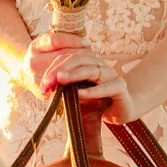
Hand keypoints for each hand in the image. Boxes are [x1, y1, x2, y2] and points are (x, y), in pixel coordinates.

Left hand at [20, 32, 136, 123]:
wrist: (124, 109)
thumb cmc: (97, 101)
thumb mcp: (76, 95)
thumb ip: (64, 90)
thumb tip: (46, 89)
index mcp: (88, 62)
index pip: (68, 56)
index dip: (54, 67)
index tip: (42, 83)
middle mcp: (100, 65)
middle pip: (79, 58)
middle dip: (60, 69)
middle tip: (47, 82)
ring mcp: (111, 75)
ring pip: (92, 69)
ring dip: (75, 74)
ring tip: (60, 80)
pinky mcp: (120, 88)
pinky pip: (107, 86)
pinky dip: (93, 91)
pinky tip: (80, 94)